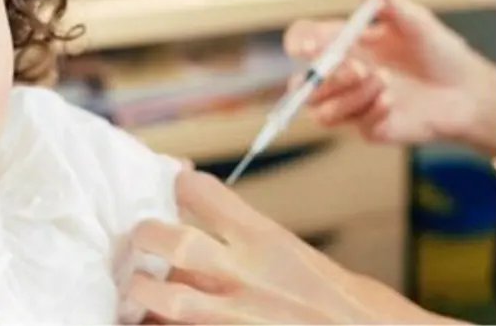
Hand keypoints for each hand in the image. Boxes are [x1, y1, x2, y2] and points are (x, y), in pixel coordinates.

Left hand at [125, 170, 458, 324]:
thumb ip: (257, 244)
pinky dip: (156, 325)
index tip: (172, 184)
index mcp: (268, 242)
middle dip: (147, 236)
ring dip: (144, 291)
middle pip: (170, 240)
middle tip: (142, 240)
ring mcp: (232, 317)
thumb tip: (220, 229)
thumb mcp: (305, 260)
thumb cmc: (354, 309)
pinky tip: (153, 321)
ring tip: (141, 290)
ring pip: (163, 295)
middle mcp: (247, 276)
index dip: (179, 184)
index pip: (202, 192)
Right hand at [283, 0, 495, 155]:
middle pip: (302, 84)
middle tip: (358, 70)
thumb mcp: (415, 20)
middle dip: (324, 78)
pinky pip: (352, 124)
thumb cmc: (438, 51)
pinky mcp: (366, 126)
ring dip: (351, 96)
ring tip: (387, 83)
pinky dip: (371, 110)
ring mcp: (350, 102)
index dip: (299, 42)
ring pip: (321, 110)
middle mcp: (339, 75)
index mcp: (342, 43)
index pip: (303, 40)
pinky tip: (392, 102)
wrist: (467, 91)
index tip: (311, 46)